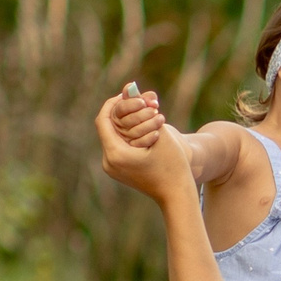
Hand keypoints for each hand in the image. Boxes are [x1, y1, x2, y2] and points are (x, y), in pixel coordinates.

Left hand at [99, 85, 188, 200]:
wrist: (176, 194)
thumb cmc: (173, 164)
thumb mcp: (160, 130)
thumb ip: (143, 108)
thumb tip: (130, 86)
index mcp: (116, 154)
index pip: (103, 119)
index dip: (113, 103)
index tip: (127, 93)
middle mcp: (109, 162)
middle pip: (107, 128)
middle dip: (122, 112)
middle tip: (138, 103)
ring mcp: (112, 168)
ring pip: (113, 136)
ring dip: (126, 123)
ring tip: (144, 116)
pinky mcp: (119, 170)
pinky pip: (118, 146)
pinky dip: (128, 135)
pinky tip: (143, 129)